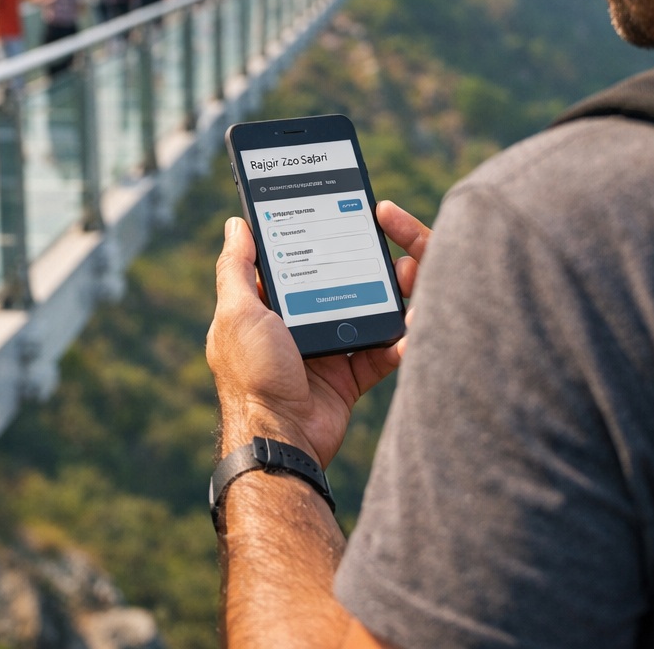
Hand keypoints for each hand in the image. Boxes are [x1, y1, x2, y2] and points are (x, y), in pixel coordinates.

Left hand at [207, 200, 430, 467]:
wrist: (283, 441)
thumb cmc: (252, 376)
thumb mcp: (237, 314)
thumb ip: (237, 268)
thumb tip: (236, 223)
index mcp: (265, 310)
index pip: (291, 264)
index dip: (313, 239)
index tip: (339, 212)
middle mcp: (295, 328)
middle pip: (334, 286)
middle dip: (363, 264)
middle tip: (387, 241)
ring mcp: (323, 353)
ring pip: (363, 314)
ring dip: (389, 294)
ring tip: (410, 272)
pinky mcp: (348, 378)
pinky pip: (380, 352)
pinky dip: (399, 338)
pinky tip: (417, 317)